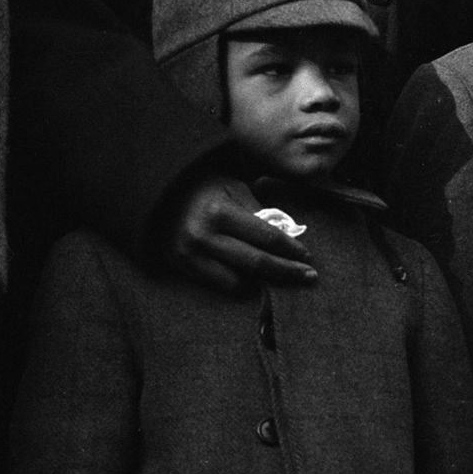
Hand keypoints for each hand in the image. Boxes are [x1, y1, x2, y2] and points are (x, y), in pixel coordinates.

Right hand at [166, 175, 316, 291]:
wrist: (162, 194)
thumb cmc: (206, 189)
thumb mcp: (235, 190)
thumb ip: (260, 214)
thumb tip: (290, 237)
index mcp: (220, 212)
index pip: (266, 237)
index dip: (292, 249)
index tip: (308, 256)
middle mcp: (205, 237)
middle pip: (257, 263)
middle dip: (288, 271)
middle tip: (309, 276)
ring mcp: (191, 254)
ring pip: (238, 281)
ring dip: (263, 281)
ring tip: (280, 276)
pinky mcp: (182, 266)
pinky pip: (220, 284)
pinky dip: (240, 282)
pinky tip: (253, 278)